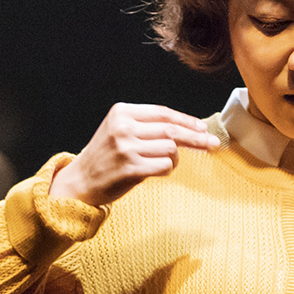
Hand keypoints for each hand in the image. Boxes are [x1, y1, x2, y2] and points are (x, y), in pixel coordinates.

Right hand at [49, 103, 219, 206]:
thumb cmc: (105, 157)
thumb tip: (189, 128)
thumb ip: (147, 126)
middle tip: (213, 143)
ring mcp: (127, 147)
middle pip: (171, 129)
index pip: (163, 113)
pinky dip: (167, 169)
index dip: (186, 120)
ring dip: (174, 158)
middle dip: (197, 137)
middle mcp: (124, 127)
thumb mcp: (120, 130)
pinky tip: (157, 171)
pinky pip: (165, 166)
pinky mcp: (131, 167)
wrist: (80, 181)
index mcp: (122, 112)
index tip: (202, 128)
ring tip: (163, 163)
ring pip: (170, 148)